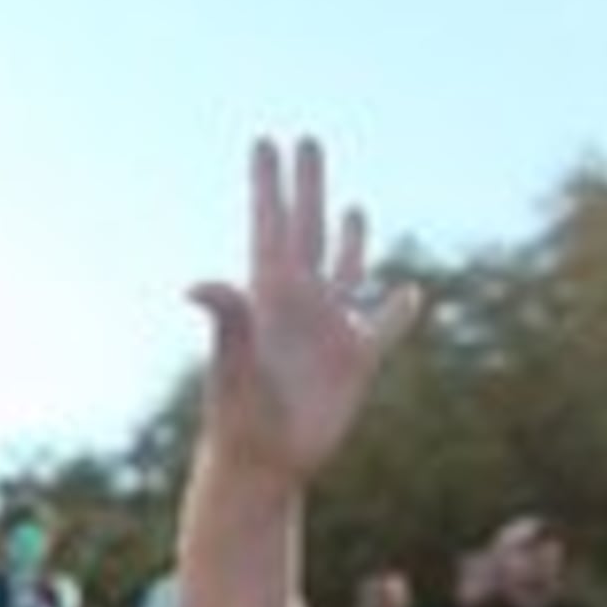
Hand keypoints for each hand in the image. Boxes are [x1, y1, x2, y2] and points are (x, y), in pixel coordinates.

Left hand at [188, 137, 422, 487]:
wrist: (262, 467)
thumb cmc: (239, 420)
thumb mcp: (233, 366)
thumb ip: (226, 320)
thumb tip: (194, 283)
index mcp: (269, 296)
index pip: (270, 224)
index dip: (269, 183)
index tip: (265, 140)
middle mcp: (299, 304)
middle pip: (308, 229)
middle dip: (307, 185)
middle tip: (306, 139)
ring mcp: (328, 329)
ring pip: (347, 268)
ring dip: (353, 237)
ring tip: (353, 207)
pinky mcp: (356, 361)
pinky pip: (385, 325)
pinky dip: (399, 308)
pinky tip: (411, 292)